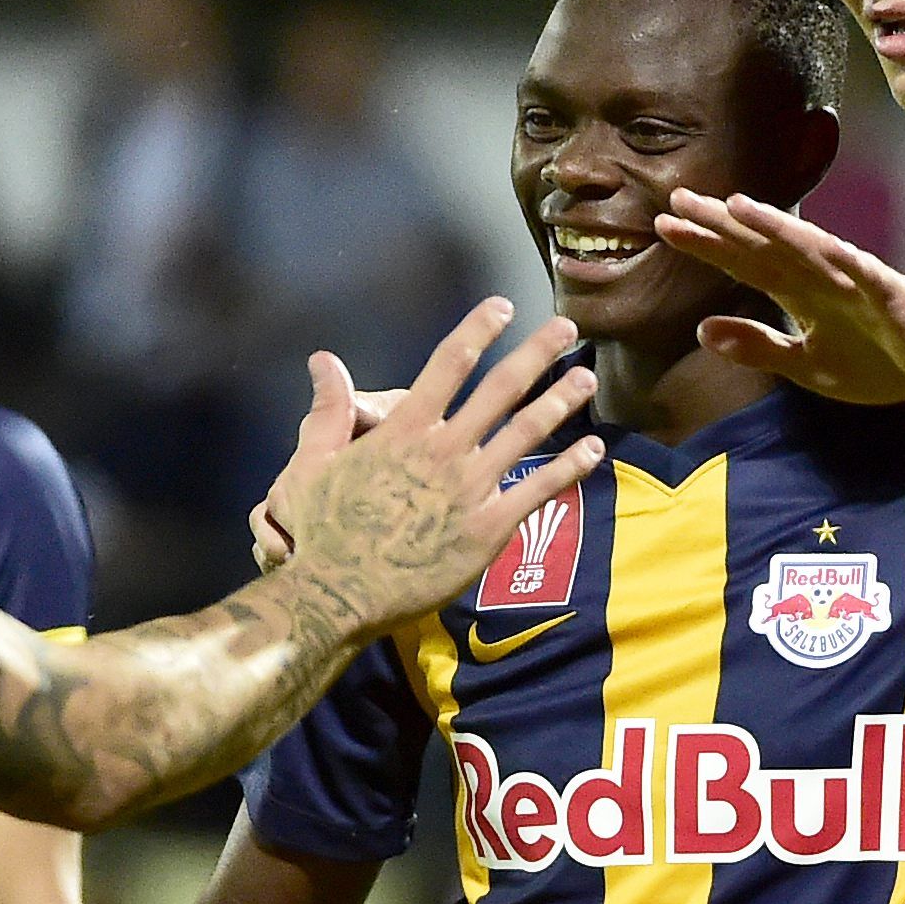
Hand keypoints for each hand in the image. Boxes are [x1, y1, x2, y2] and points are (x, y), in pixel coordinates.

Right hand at [269, 299, 598, 633]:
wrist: (341, 595)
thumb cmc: (320, 533)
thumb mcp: (312, 465)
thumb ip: (327, 411)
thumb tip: (323, 360)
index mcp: (403, 430)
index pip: (448, 365)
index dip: (477, 331)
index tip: (501, 307)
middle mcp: (444, 451)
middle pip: (500, 389)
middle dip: (537, 353)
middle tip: (566, 327)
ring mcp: (471, 489)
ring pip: (526, 432)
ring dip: (560, 401)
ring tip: (586, 377)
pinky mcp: (489, 528)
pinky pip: (539, 489)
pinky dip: (569, 466)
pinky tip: (593, 449)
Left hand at [654, 190, 904, 406]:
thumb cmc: (882, 363)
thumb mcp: (807, 365)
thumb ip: (759, 346)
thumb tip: (701, 329)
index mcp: (800, 292)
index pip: (744, 262)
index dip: (706, 244)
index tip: (663, 226)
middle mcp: (822, 276)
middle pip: (765, 246)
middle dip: (722, 223)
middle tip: (677, 197)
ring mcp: (857, 280)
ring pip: (807, 248)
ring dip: (772, 227)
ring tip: (734, 206)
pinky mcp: (891, 293)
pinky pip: (861, 271)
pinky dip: (836, 256)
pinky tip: (810, 241)